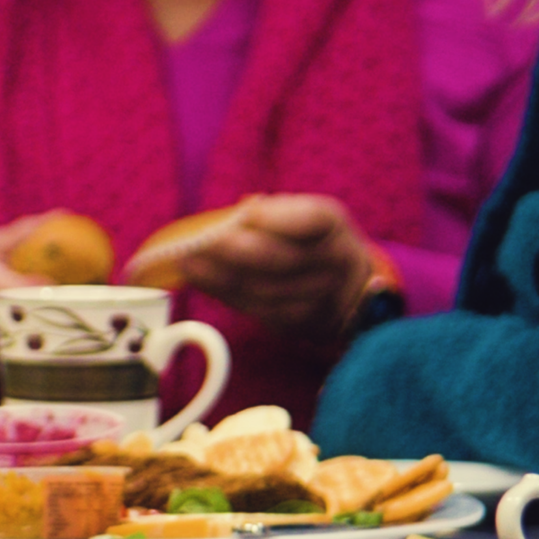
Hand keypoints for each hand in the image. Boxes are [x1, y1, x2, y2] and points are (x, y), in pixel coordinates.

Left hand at [171, 195, 374, 339]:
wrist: (351, 290)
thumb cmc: (311, 242)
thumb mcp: (304, 216)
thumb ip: (275, 214)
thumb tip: (235, 216)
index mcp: (332, 225)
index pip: (312, 220)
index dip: (279, 218)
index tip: (246, 213)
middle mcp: (333, 262)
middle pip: (282, 260)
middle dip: (235, 252)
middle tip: (195, 244)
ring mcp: (320, 299)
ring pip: (266, 291)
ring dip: (221, 278)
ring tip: (187, 263)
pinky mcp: (302, 325)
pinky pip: (260, 311)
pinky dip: (227, 295)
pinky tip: (203, 281)